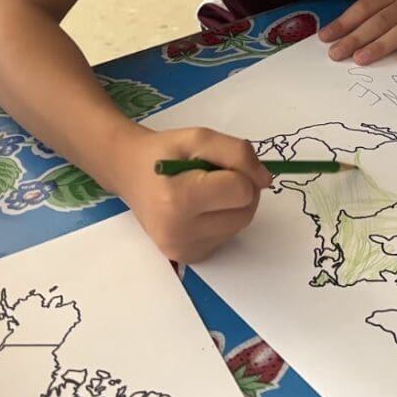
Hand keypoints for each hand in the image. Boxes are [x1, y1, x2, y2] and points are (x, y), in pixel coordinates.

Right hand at [110, 125, 271, 263]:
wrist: (130, 173)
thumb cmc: (164, 152)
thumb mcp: (200, 138)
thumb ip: (239, 153)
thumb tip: (266, 180)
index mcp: (177, 200)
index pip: (241, 190)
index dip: (238, 170)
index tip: (216, 162)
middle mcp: (179, 233)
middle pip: (246, 211)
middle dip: (240, 188)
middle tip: (214, 174)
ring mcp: (183, 251)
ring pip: (241, 224)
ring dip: (234, 203)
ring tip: (206, 189)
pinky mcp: (190, 258)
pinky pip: (228, 235)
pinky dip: (224, 218)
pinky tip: (201, 207)